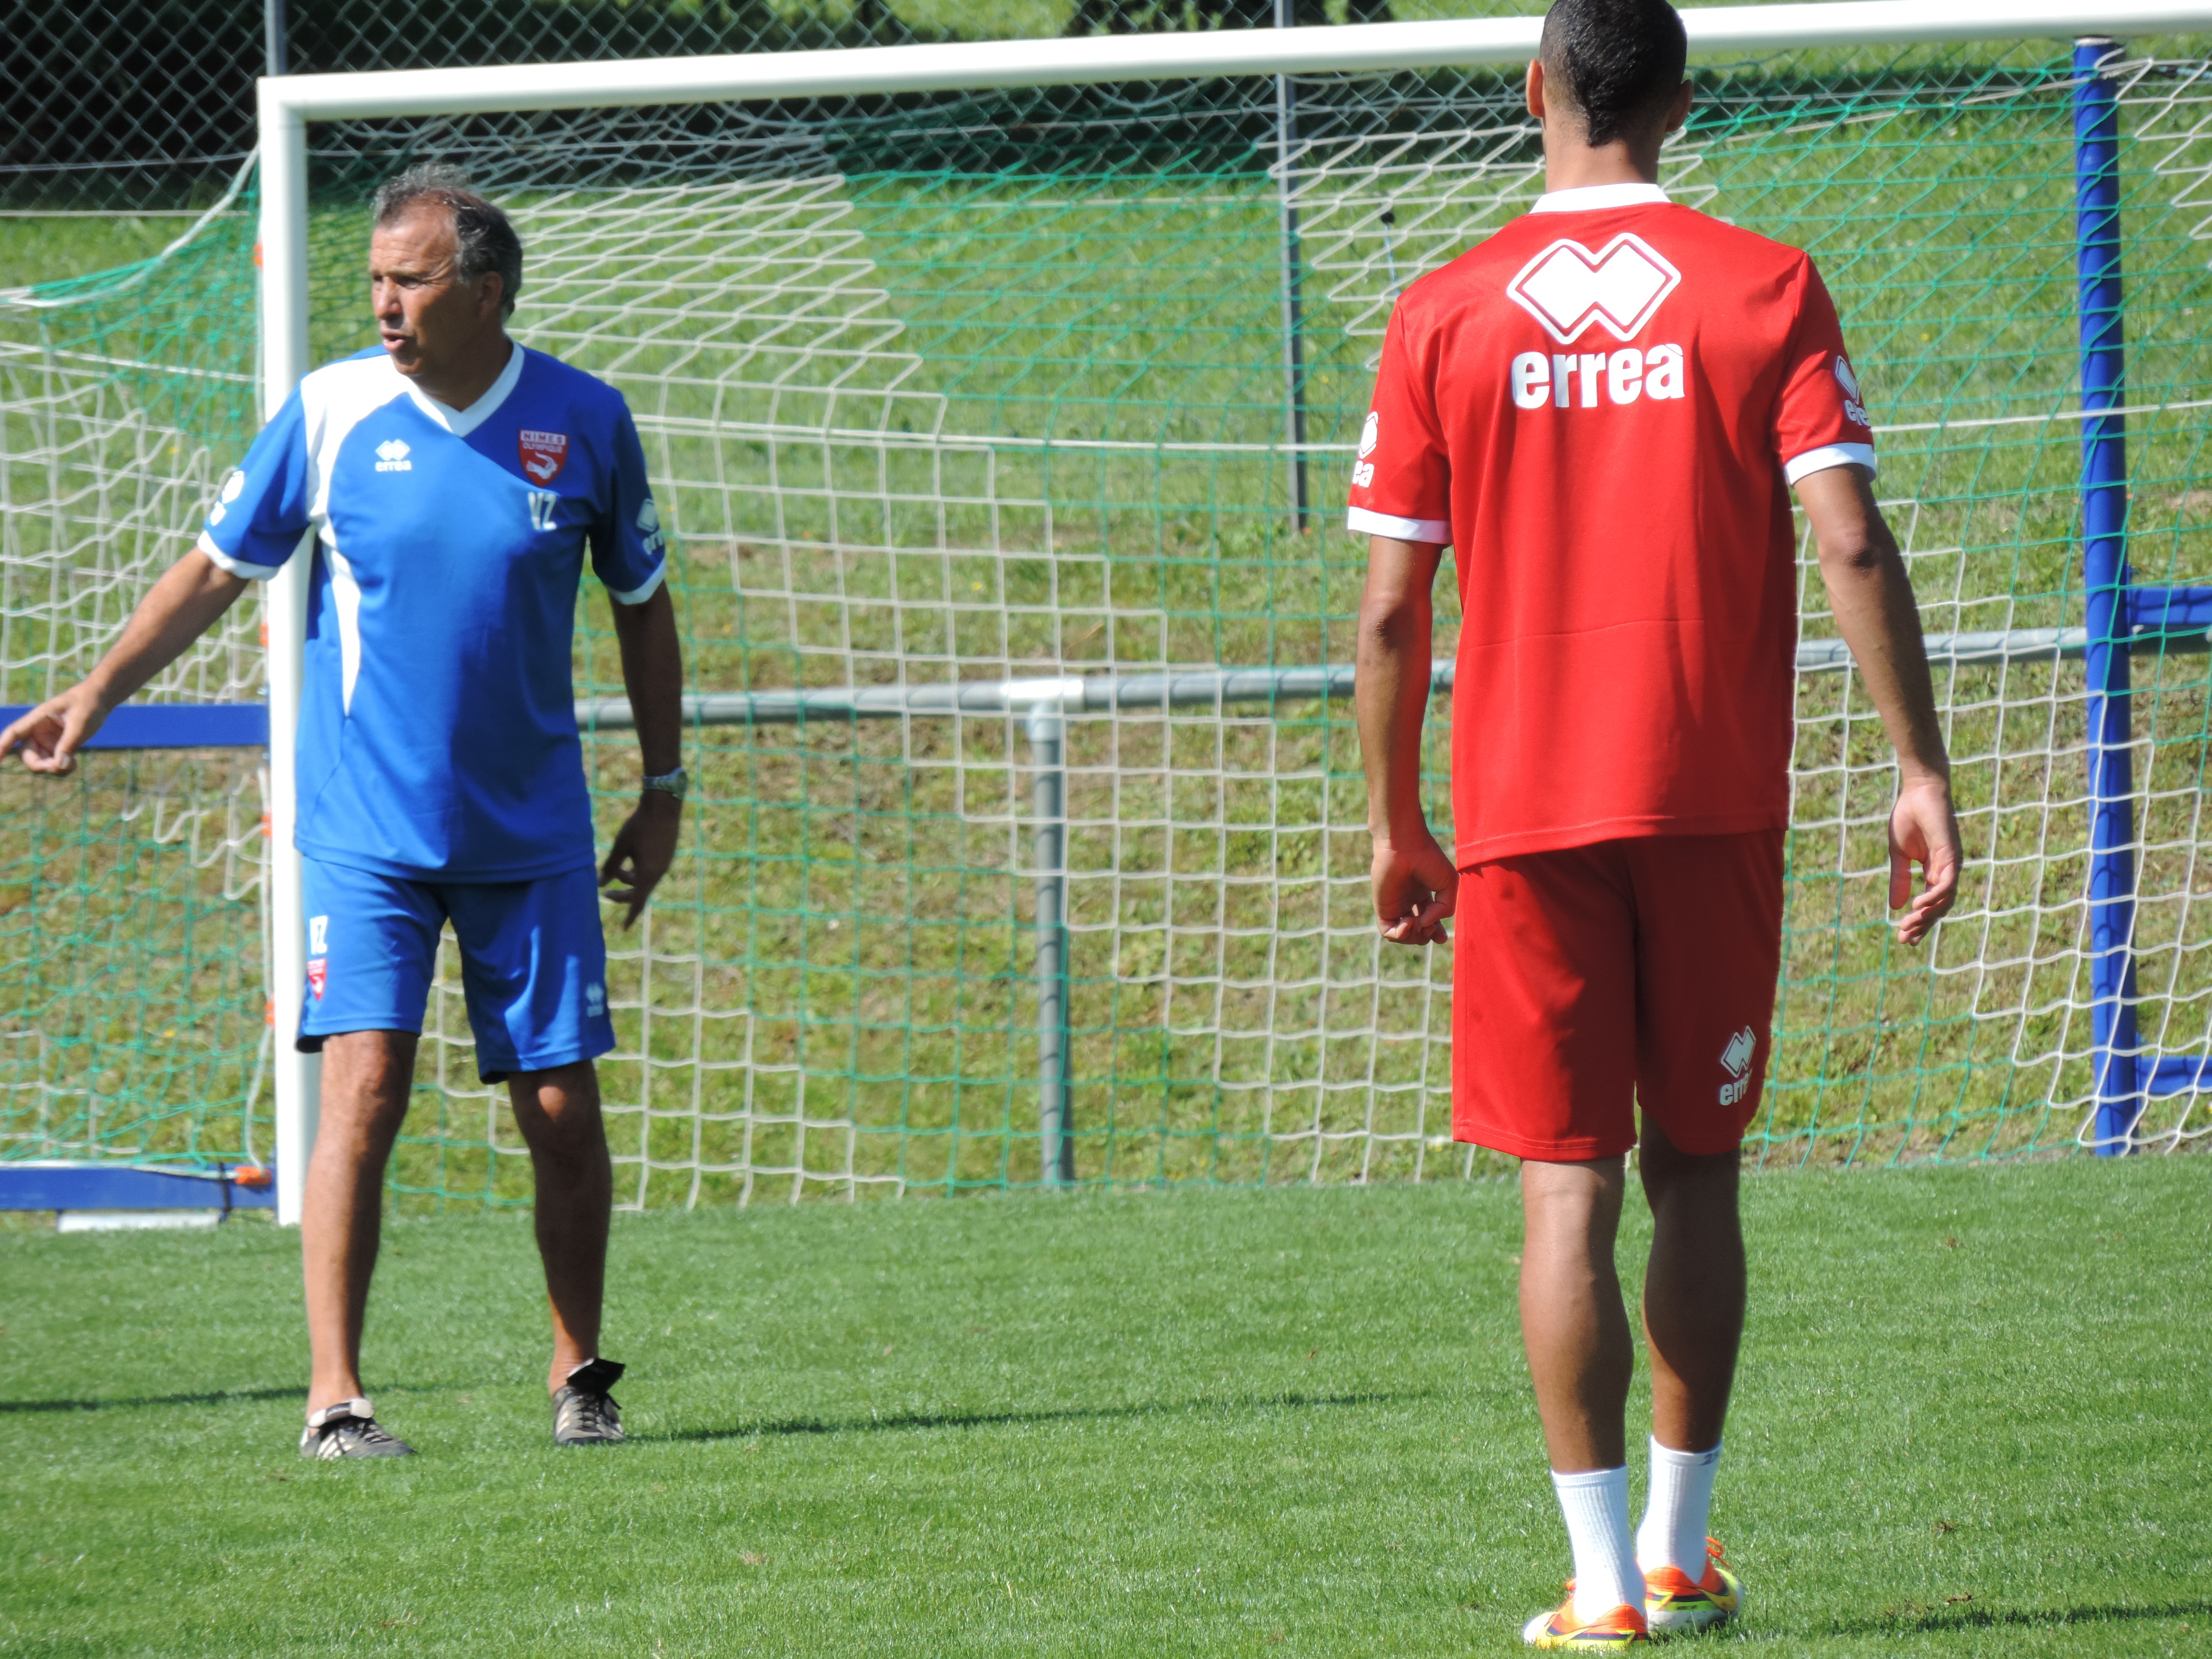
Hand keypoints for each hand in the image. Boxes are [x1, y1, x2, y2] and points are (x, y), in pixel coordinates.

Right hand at [0, 681, 110, 775]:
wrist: (98, 700)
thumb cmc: (87, 704)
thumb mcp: (81, 723)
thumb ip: (69, 743)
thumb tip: (58, 766)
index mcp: (38, 718)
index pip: (14, 733)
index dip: (2, 746)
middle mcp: (37, 731)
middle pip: (27, 755)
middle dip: (40, 766)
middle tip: (60, 767)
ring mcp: (45, 741)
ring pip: (40, 763)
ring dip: (53, 769)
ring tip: (73, 765)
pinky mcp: (56, 748)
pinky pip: (52, 764)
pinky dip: (61, 769)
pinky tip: (73, 764)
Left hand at [600, 791, 681, 927]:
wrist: (663, 806)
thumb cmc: (639, 826)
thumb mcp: (620, 846)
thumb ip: (610, 866)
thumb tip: (599, 884)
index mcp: (648, 874)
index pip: (637, 901)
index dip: (630, 915)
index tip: (623, 927)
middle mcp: (659, 872)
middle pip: (640, 892)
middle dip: (623, 895)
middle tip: (606, 894)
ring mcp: (664, 864)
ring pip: (645, 880)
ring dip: (629, 880)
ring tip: (614, 870)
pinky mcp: (666, 855)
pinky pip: (651, 871)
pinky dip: (638, 872)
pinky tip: (630, 859)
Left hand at [1372, 828, 1456, 946]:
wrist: (1404, 845)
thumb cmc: (1428, 859)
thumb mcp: (1448, 884)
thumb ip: (1445, 909)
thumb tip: (1426, 924)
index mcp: (1423, 894)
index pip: (1429, 920)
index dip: (1436, 932)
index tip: (1442, 937)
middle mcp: (1408, 901)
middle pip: (1417, 931)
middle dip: (1427, 936)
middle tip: (1431, 927)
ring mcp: (1395, 905)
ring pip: (1403, 935)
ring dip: (1415, 938)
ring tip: (1420, 923)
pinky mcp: (1383, 907)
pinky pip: (1388, 932)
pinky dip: (1400, 934)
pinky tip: (1409, 921)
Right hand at [1889, 773, 1961, 945]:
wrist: (1919, 792)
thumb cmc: (1909, 817)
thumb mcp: (1899, 855)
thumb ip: (1899, 879)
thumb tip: (1895, 907)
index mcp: (1933, 871)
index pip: (1929, 904)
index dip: (1918, 922)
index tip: (1903, 938)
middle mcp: (1946, 872)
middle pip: (1939, 908)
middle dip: (1922, 925)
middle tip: (1904, 939)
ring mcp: (1951, 865)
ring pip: (1945, 901)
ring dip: (1927, 916)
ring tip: (1909, 926)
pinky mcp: (1953, 856)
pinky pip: (1946, 884)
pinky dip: (1934, 897)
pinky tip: (1917, 905)